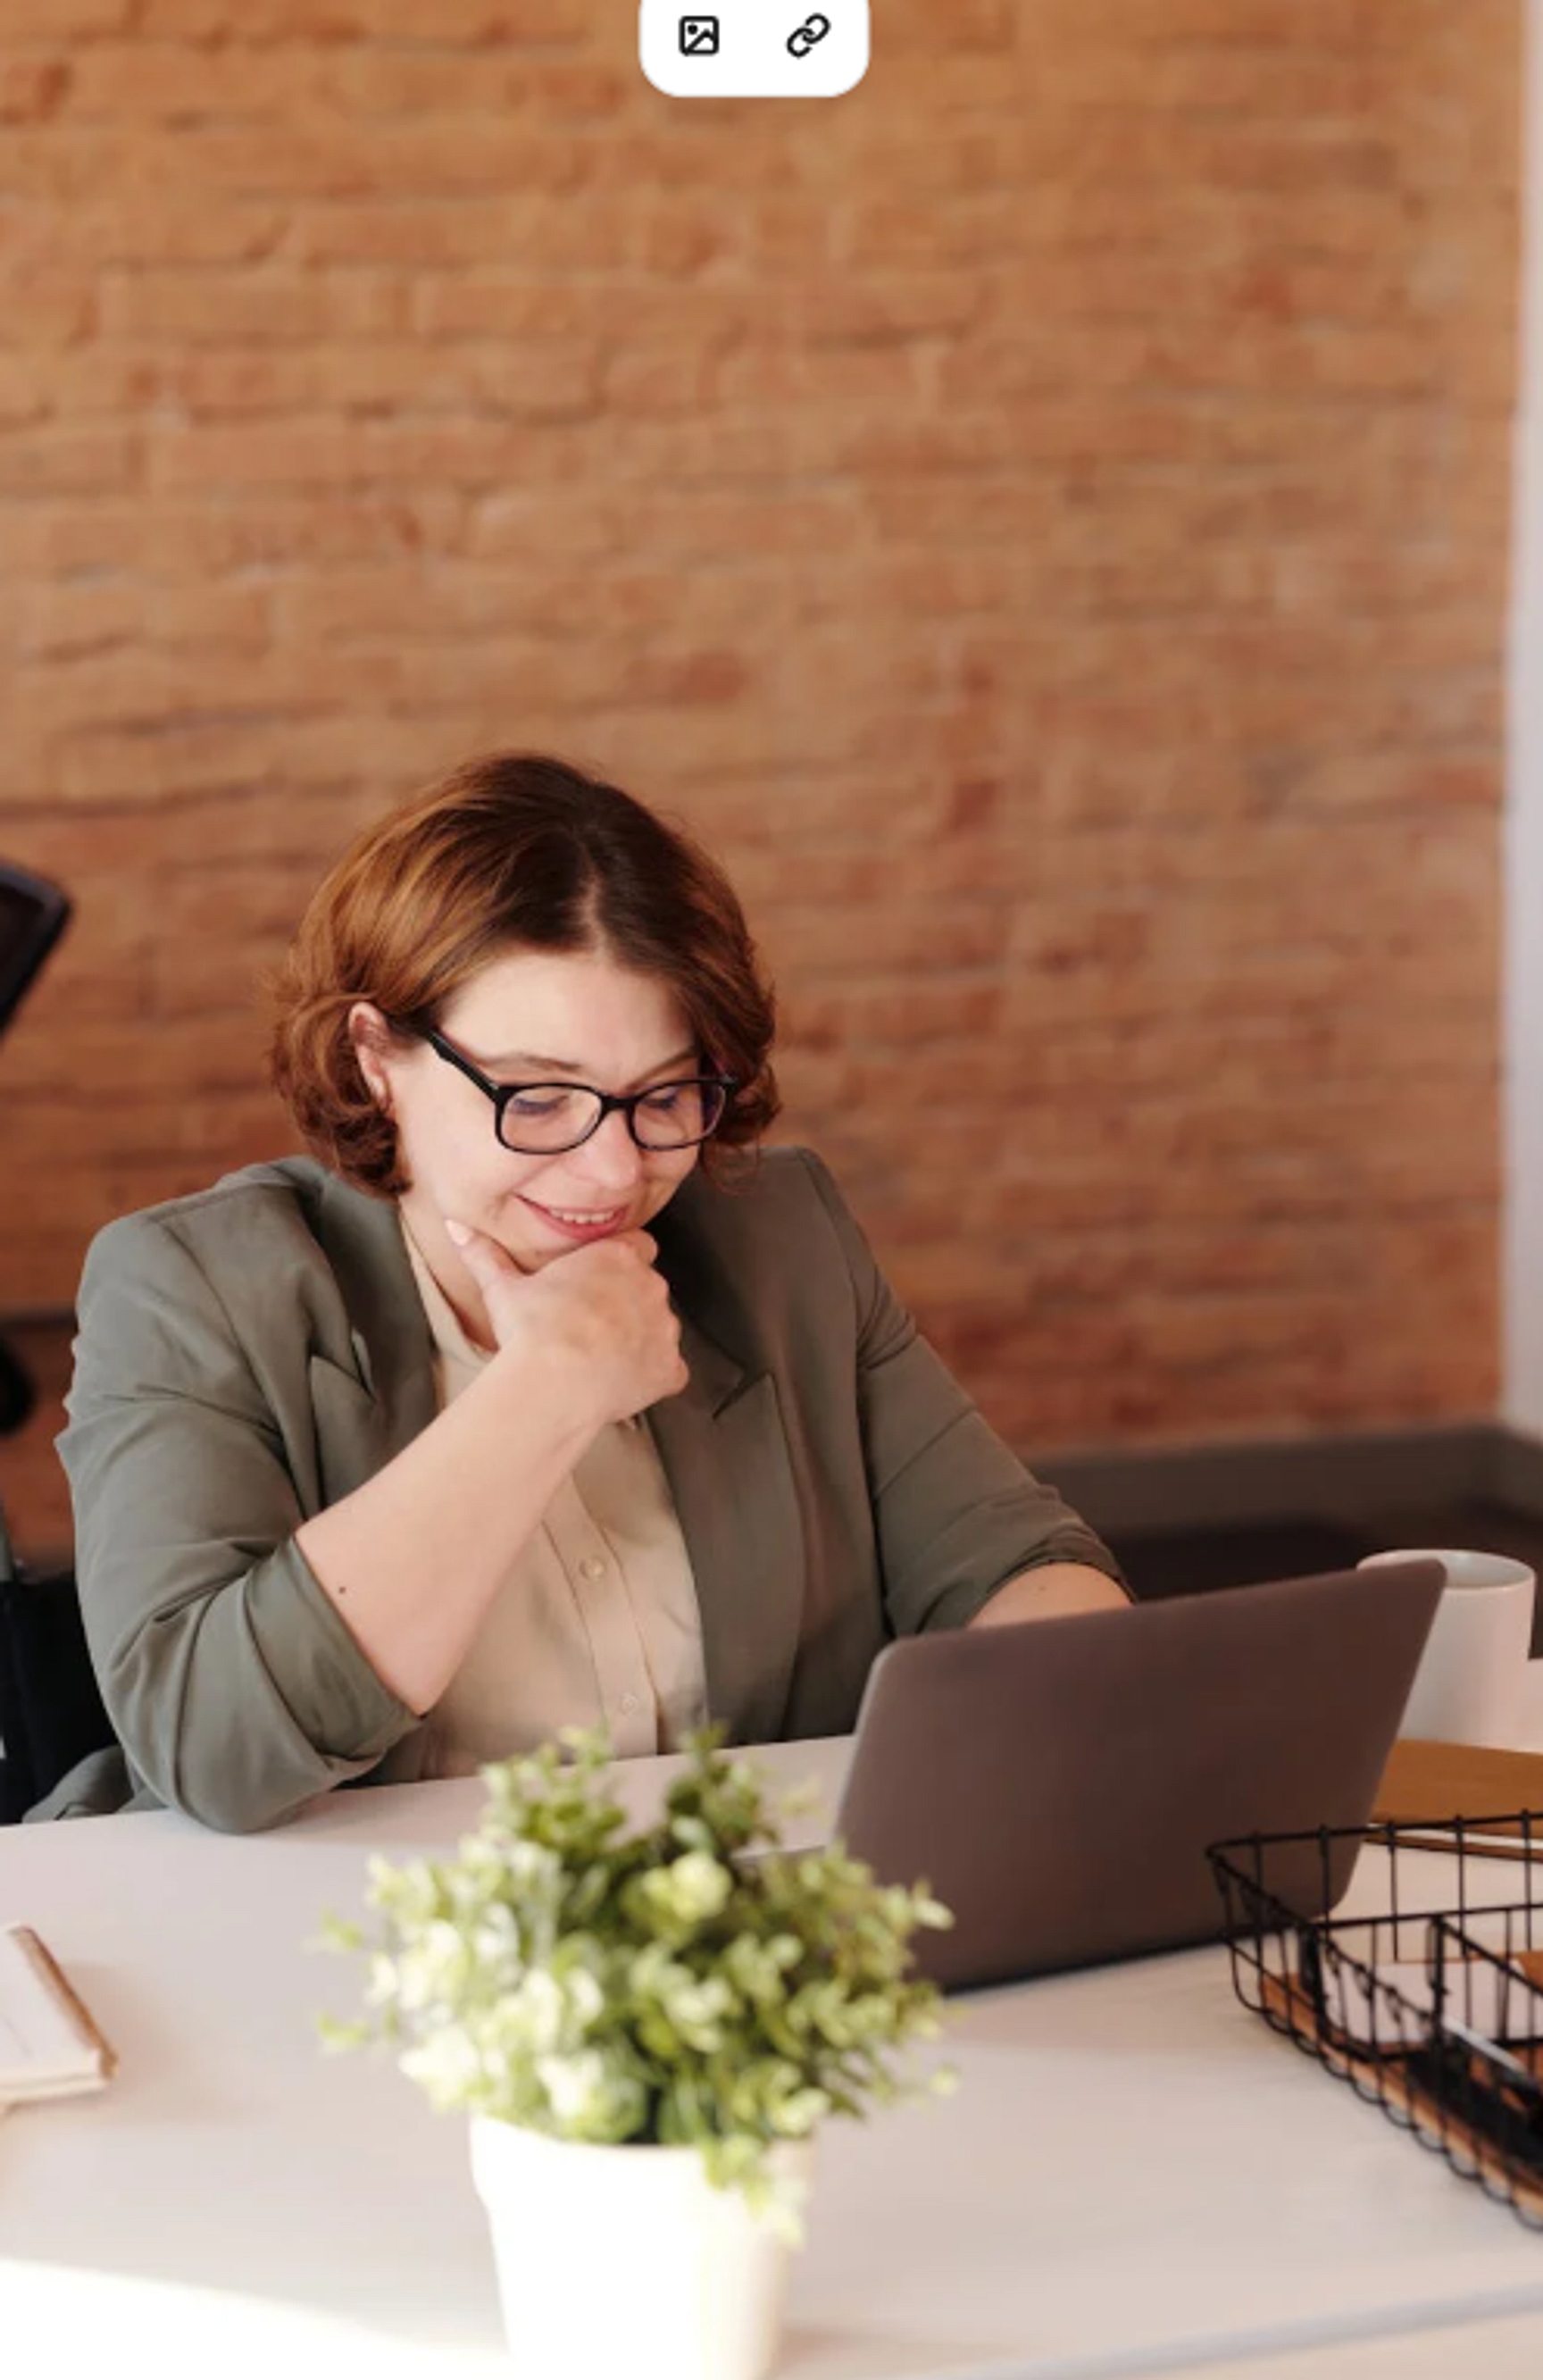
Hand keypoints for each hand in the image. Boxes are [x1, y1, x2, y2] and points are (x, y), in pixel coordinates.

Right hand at [443, 1218, 688, 1425]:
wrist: (554, 1381)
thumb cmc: (531, 1330)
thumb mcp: (502, 1287)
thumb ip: (484, 1254)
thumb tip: (455, 1225)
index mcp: (617, 1257)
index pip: (637, 1248)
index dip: (617, 1267)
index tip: (596, 1284)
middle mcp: (651, 1285)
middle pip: (648, 1288)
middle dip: (627, 1304)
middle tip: (591, 1327)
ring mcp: (665, 1328)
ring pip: (660, 1328)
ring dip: (640, 1340)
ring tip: (601, 1359)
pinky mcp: (670, 1368)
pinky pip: (669, 1370)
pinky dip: (652, 1377)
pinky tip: (621, 1384)